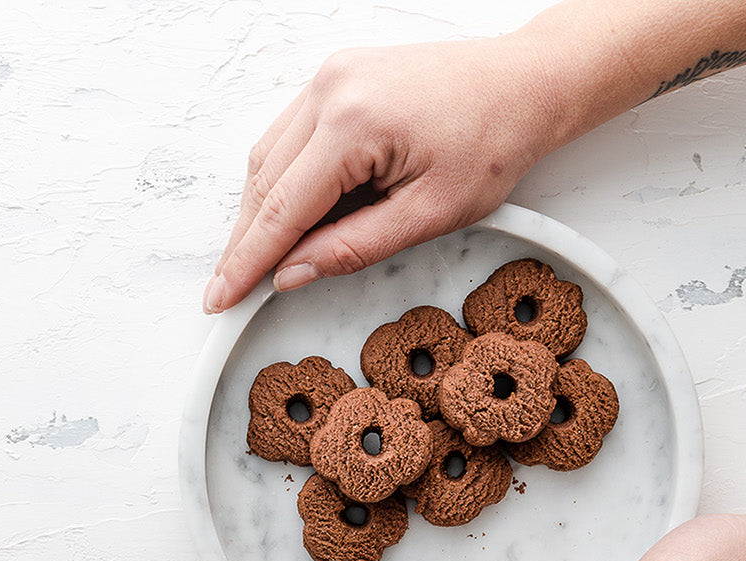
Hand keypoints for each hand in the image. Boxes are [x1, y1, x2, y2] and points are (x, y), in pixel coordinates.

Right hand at [204, 35, 562, 313]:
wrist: (525, 84)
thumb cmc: (493, 142)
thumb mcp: (429, 214)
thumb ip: (352, 248)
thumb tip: (291, 274)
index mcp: (353, 123)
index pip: (281, 208)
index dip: (247, 261)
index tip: (220, 298)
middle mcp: (330, 89)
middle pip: (264, 180)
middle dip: (245, 241)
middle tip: (229, 290)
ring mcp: (330, 77)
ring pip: (269, 156)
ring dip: (260, 210)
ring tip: (256, 261)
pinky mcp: (337, 77)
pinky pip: (290, 134)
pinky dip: (283, 178)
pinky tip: (287, 215)